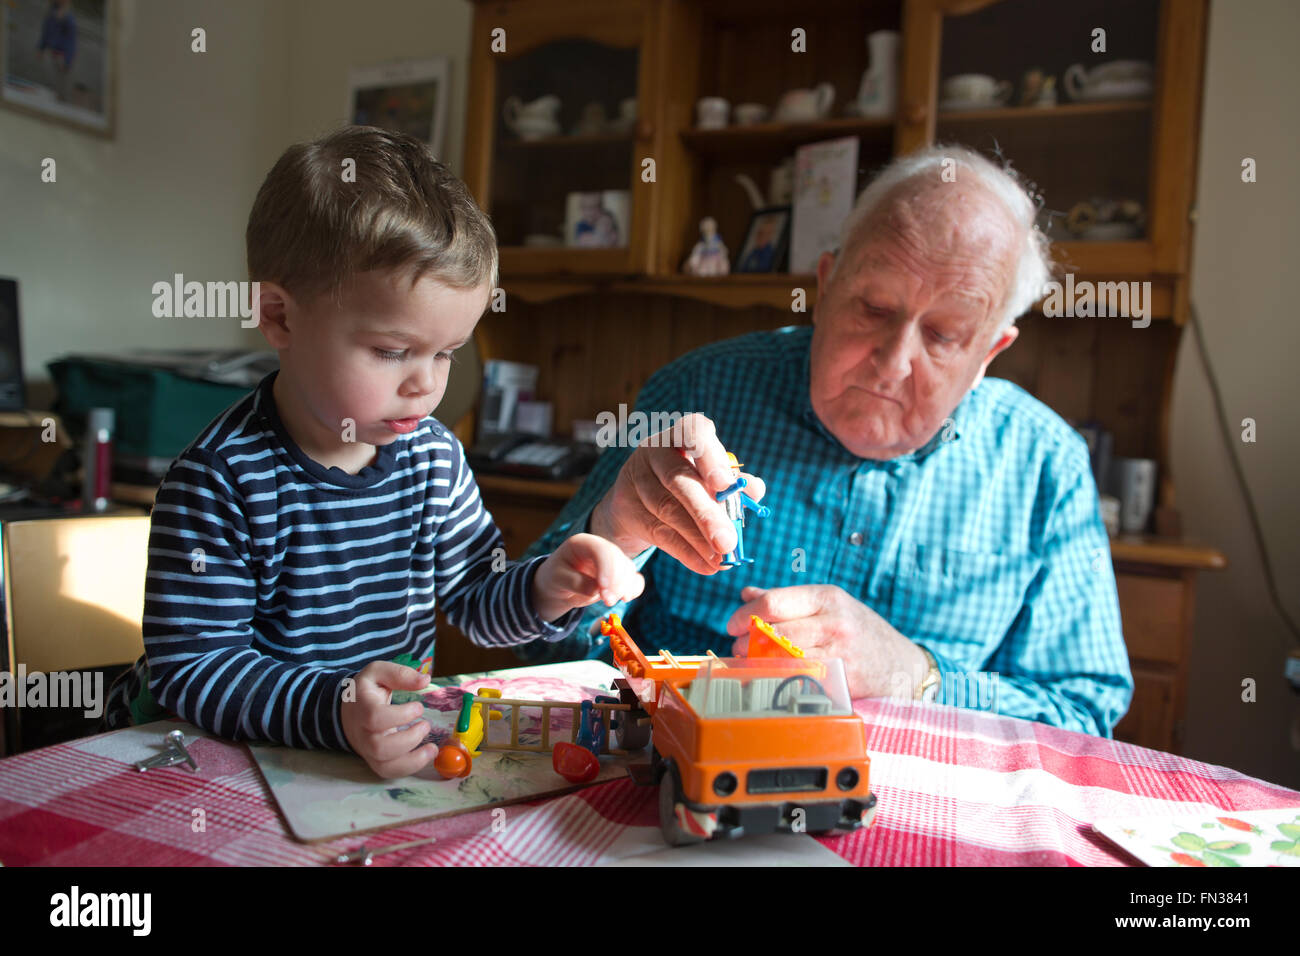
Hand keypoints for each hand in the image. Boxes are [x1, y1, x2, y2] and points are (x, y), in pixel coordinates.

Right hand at [341, 661, 436, 777]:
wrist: (348, 710)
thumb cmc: (366, 691)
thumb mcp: (378, 673)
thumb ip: (400, 674)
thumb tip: (425, 681)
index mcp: (362, 707)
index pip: (375, 718)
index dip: (400, 715)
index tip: (419, 707)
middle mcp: (362, 732)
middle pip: (379, 747)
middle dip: (409, 739)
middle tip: (425, 725)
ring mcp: (367, 749)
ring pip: (384, 765)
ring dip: (413, 759)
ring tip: (432, 748)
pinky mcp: (374, 760)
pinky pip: (389, 772)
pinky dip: (409, 768)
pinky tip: (426, 756)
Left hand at [532, 532, 645, 621]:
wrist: (559, 586)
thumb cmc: (555, 578)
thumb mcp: (558, 580)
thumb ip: (576, 583)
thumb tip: (596, 590)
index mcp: (583, 543)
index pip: (600, 549)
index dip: (606, 568)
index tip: (603, 589)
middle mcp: (600, 548)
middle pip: (617, 559)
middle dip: (616, 582)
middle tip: (607, 601)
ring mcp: (612, 560)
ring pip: (628, 569)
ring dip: (624, 587)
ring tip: (608, 602)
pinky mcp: (620, 574)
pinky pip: (634, 579)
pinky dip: (634, 589)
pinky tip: (626, 598)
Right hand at [588, 413, 766, 573]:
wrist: (637, 501)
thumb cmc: (687, 482)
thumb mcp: (710, 476)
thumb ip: (733, 482)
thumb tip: (755, 489)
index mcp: (682, 433)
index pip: (693, 431)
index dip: (710, 457)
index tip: (726, 485)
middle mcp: (656, 450)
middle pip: (678, 479)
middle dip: (706, 513)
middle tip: (728, 542)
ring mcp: (636, 477)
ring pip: (668, 510)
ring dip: (698, 538)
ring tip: (722, 558)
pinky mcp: (626, 507)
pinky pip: (658, 532)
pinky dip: (686, 552)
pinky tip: (705, 565)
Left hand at [726, 585, 928, 699]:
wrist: (902, 665)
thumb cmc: (860, 631)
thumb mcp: (829, 605)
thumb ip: (788, 600)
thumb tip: (747, 594)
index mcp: (827, 597)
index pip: (774, 602)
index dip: (745, 615)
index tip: (732, 625)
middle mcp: (833, 622)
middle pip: (774, 631)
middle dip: (747, 641)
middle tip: (738, 647)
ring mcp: (839, 652)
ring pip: (782, 657)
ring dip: (757, 661)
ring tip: (750, 662)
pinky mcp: (840, 681)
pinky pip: (798, 679)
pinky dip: (778, 678)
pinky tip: (771, 676)